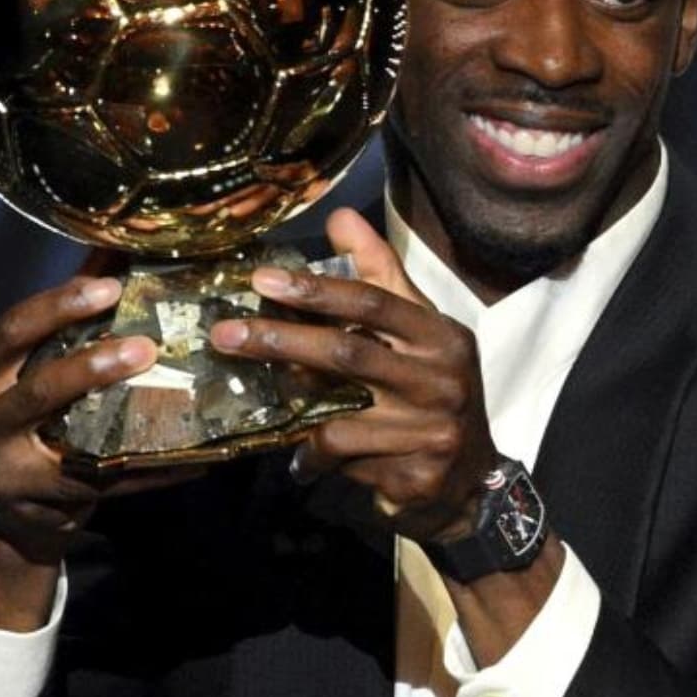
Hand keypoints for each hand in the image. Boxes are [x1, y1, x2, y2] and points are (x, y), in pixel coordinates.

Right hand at [0, 271, 197, 627]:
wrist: (14, 510)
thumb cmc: (30, 418)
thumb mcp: (31, 366)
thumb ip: (64, 316)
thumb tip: (114, 252)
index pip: (11, 330)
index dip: (59, 306)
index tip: (111, 287)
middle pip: (37, 388)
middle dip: (91, 365)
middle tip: (146, 345)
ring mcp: (6, 470)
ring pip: (69, 441)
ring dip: (124, 415)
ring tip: (171, 394)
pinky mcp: (43, 505)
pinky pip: (108, 484)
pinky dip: (154, 470)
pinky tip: (197, 457)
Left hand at [207, 208, 498, 545]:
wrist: (470, 480)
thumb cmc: (433, 391)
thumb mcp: (418, 330)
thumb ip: (380, 276)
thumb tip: (340, 217)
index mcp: (441, 336)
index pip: (374, 301)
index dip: (317, 288)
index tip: (262, 280)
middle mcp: (442, 379)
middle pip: (348, 352)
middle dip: (282, 341)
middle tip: (226, 335)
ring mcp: (433, 429)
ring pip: (340, 416)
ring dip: (296, 413)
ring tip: (269, 409)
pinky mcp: (418, 473)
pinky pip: (346, 459)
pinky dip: (316, 457)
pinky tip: (306, 460)